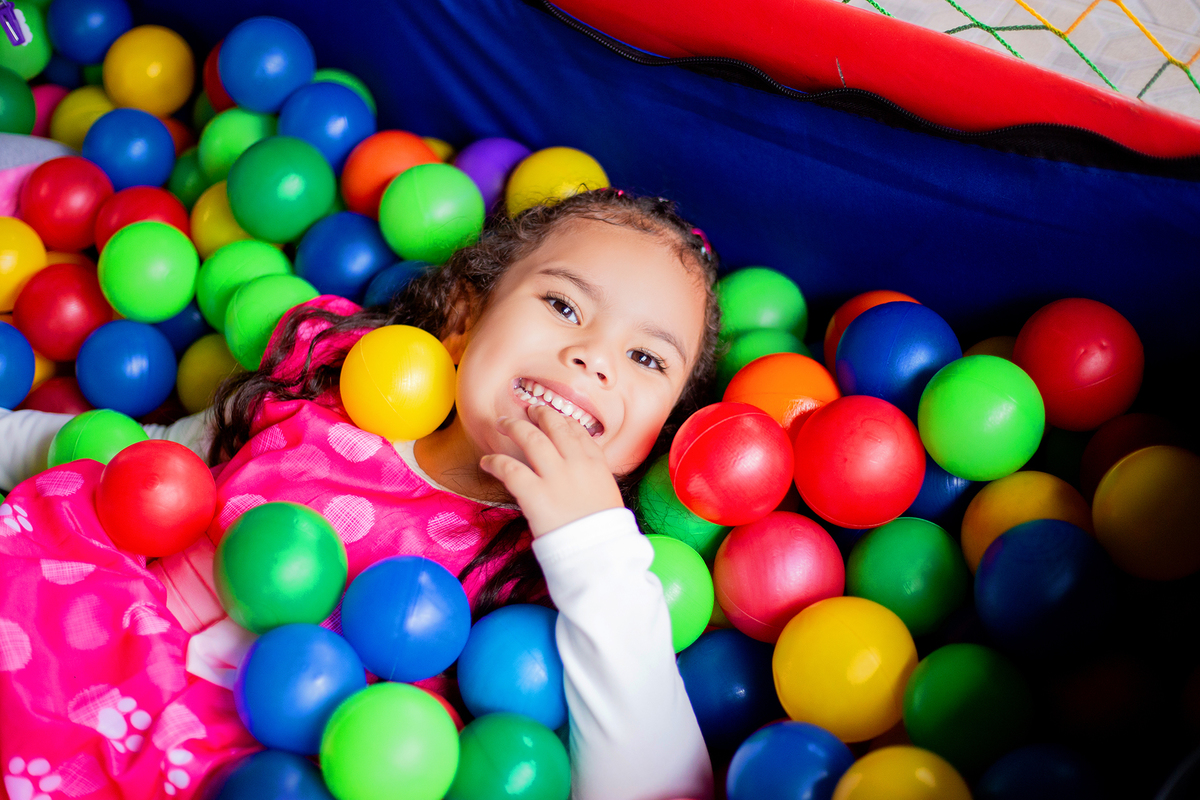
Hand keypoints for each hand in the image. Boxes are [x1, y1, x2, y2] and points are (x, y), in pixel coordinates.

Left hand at [480, 404, 623, 537]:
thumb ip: (593, 478)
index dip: (564, 421)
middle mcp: (576, 464)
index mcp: (596, 465)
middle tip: (529, 410)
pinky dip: (496, 462)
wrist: (599, 553)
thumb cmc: (604, 531)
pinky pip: (510, 469)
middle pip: (555, 427)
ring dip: (514, 427)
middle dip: (540, 414)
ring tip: (502, 422)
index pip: (579, 432)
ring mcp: (555, 477)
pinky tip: (487, 461)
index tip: (556, 418)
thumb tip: (580, 472)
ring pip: (531, 439)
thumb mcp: (607, 495)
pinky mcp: (535, 494)